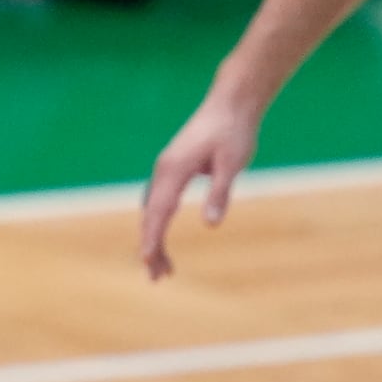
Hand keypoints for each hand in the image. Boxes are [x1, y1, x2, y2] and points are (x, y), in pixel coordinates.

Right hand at [137, 90, 261, 279]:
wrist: (231, 102)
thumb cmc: (234, 131)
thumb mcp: (232, 164)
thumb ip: (219, 193)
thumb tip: (210, 225)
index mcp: (174, 170)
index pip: (158, 212)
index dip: (152, 239)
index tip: (147, 263)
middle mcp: (164, 170)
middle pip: (150, 215)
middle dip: (151, 247)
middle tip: (157, 279)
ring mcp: (166, 168)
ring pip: (152, 209)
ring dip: (153, 237)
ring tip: (162, 267)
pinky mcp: (173, 167)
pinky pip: (159, 200)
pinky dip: (157, 221)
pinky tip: (162, 233)